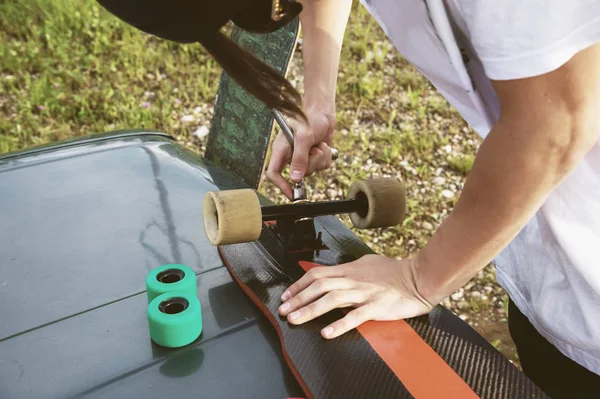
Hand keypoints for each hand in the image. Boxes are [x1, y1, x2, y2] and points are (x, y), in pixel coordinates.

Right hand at [266, 109, 335, 199]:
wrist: (323, 111)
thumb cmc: (309, 118)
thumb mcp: (304, 137)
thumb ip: (299, 158)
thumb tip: (295, 178)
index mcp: (281, 150)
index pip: (273, 173)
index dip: (281, 185)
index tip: (291, 194)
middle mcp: (290, 155)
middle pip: (298, 175)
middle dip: (311, 165)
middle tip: (314, 151)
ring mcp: (303, 157)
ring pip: (313, 171)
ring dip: (320, 158)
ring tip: (318, 144)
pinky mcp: (314, 156)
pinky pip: (322, 166)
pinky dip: (326, 156)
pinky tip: (323, 144)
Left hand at [277, 254, 434, 338]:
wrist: (419, 278)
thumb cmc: (396, 272)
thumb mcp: (368, 263)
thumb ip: (351, 268)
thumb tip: (338, 271)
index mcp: (350, 270)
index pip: (317, 274)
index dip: (299, 284)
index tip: (287, 295)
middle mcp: (353, 280)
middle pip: (319, 286)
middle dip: (298, 298)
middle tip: (283, 309)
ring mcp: (364, 293)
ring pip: (331, 299)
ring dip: (310, 309)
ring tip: (295, 319)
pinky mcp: (376, 307)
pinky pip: (355, 316)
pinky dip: (339, 324)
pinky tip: (326, 333)